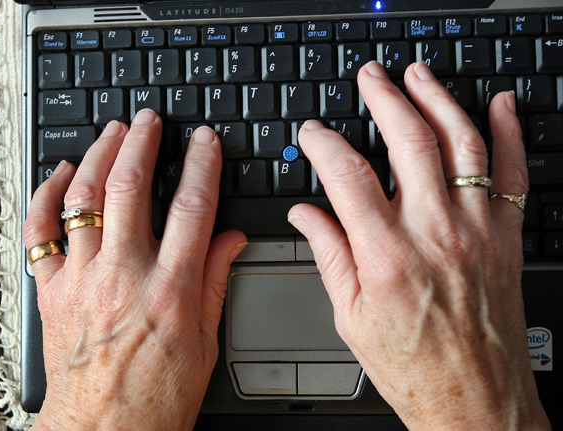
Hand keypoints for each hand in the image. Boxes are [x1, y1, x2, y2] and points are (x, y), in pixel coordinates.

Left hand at [24, 110, 246, 430]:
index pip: (192, 207)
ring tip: (111, 132)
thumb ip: (215, 281)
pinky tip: (59, 174)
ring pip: (84, 199)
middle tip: (149, 121)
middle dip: (141, 142)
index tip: (204, 141)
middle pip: (130, 187)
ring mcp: (82, 280)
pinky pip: (40, 232)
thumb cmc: (155, 399)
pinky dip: (46, 197)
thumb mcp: (205, 343)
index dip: (201, 164)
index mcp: (170, 290)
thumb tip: (231, 239)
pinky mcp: (52, 291)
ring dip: (98, 156)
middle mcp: (124, 276)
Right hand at [288, 62, 550, 430]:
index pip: (347, 175)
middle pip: (408, 142)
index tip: (313, 133)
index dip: (324, 143)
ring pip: (461, 144)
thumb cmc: (415, 366)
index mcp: (386, 256)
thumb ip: (329, 255)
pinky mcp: (506, 237)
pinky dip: (508, 132)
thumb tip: (305, 214)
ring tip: (418, 74)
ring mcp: (476, 230)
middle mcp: (434, 234)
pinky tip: (499, 106)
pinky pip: (513, 172)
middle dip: (385, 98)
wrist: (476, 401)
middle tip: (371, 77)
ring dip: (438, 100)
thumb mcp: (351, 317)